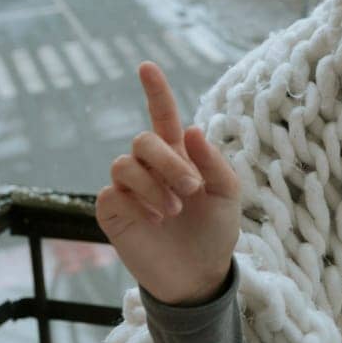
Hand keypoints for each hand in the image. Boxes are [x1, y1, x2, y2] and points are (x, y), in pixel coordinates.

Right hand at [95, 61, 241, 305]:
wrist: (199, 276)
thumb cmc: (215, 231)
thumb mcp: (228, 194)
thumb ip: (213, 161)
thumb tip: (193, 129)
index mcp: (180, 155)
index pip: (163, 115)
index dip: (155, 90)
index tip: (147, 66)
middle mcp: (151, 166)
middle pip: (143, 139)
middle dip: (170, 162)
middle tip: (191, 190)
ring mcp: (129, 188)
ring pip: (125, 163)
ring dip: (154, 185)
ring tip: (174, 211)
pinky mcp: (113, 211)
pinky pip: (113, 192)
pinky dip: (137, 203)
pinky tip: (155, 220)